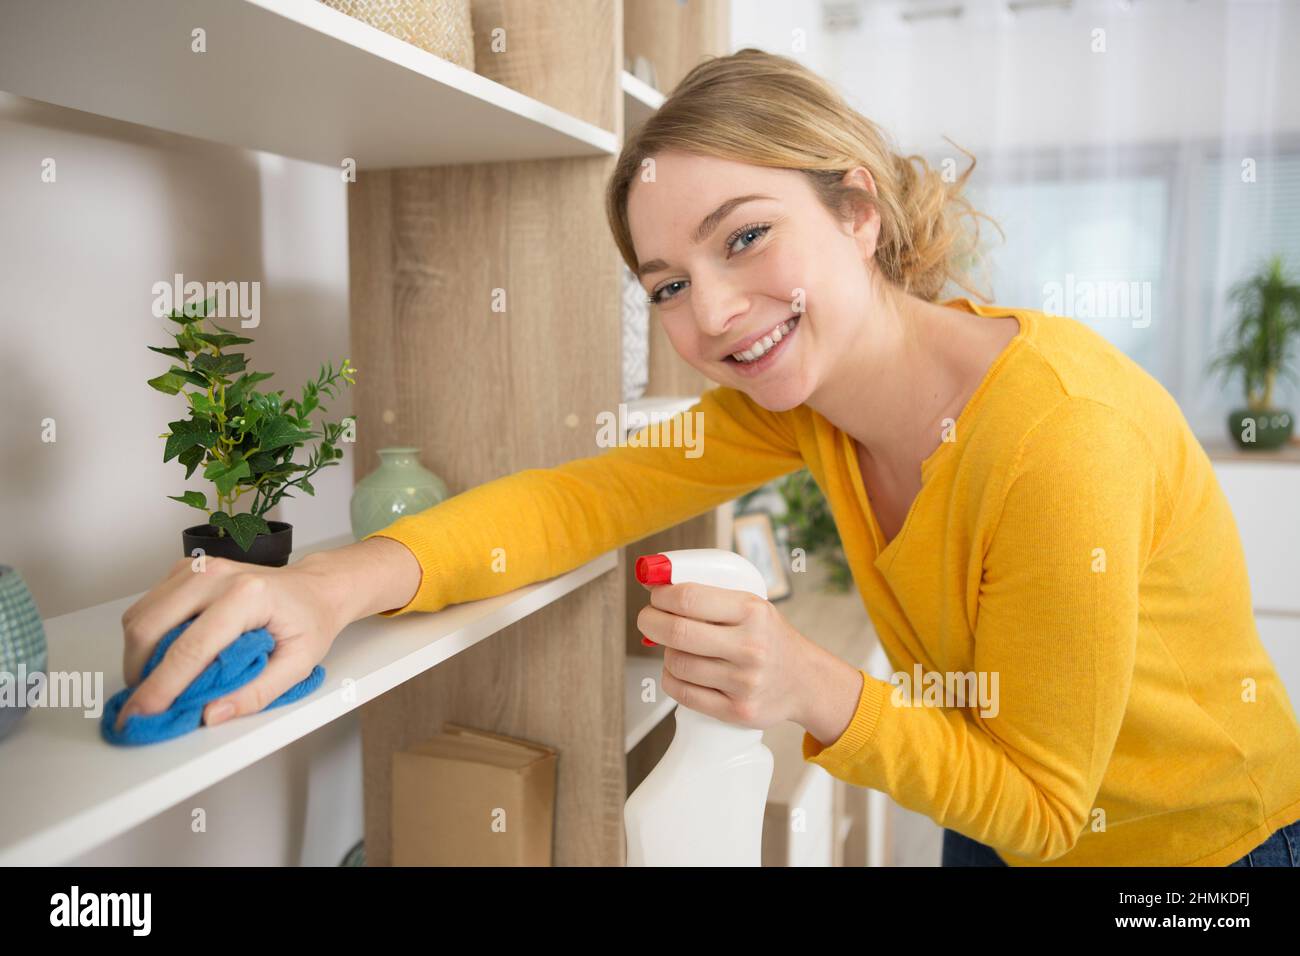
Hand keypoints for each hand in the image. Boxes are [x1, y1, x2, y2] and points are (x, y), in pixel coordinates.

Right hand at [116, 554, 346, 731]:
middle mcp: (216, 575)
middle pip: (149, 627)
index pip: (190, 648)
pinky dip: (147, 637)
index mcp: (247, 595)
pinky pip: (147, 607)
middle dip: (138, 673)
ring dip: (137, 656)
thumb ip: (255, 693)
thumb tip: (210, 714)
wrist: (315, 587)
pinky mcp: (185, 571)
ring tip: (157, 683)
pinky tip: (167, 655)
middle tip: (145, 705)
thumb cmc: (310, 620)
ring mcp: (197, 569)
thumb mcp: (298, 664)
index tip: (141, 715)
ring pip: (139, 616)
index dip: (160, 687)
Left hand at [636, 580, 815, 729]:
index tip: (655, 595)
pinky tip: (679, 671)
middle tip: (648, 619)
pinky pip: (683, 693)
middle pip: (677, 632)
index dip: (661, 595)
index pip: (689, 598)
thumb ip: (711, 597)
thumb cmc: (770, 639)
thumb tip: (657, 585)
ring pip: (676, 664)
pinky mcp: (737, 711)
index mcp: (752, 612)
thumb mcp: (753, 606)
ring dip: (666, 653)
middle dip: (650, 622)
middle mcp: (750, 646)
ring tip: (677, 648)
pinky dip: (671, 679)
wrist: (806, 682)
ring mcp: (744, 682)